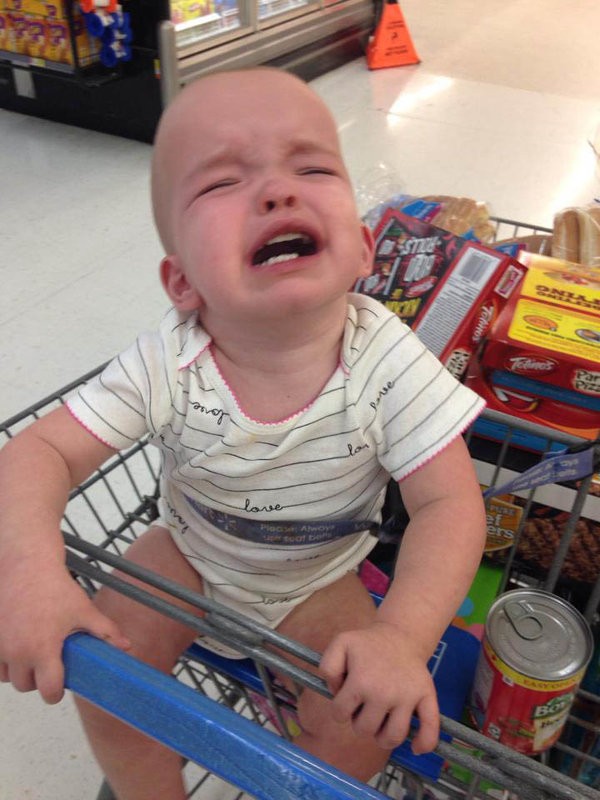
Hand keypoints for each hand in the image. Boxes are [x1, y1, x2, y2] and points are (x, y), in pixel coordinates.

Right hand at [0, 560, 128, 703]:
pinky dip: (4, 660)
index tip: (60, 685)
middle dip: (38, 680)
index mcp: (42, 650)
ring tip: (33, 654)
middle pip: (25, 686)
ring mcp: (0, 646)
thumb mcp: (84, 610)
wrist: (26, 565)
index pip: (47, 690)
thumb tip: (125, 646)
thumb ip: (105, 631)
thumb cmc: (54, 587)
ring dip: (19, 671)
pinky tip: (18, 646)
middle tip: (50, 664)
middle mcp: (17, 652)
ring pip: (6, 676)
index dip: (56, 693)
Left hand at [319, 621, 439, 753]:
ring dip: (383, 736)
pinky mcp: (427, 696)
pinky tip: (415, 747)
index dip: (339, 708)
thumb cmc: (367, 644)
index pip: (340, 715)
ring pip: (392, 738)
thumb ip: (328, 667)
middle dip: (360, 721)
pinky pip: (430, 729)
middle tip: (365, 706)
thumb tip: (337, 693)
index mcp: (361, 681)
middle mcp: (385, 693)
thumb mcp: (339, 644)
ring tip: (381, 721)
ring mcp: (408, 697)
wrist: (399, 635)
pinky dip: (424, 743)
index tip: (347, 697)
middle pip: (364, 730)